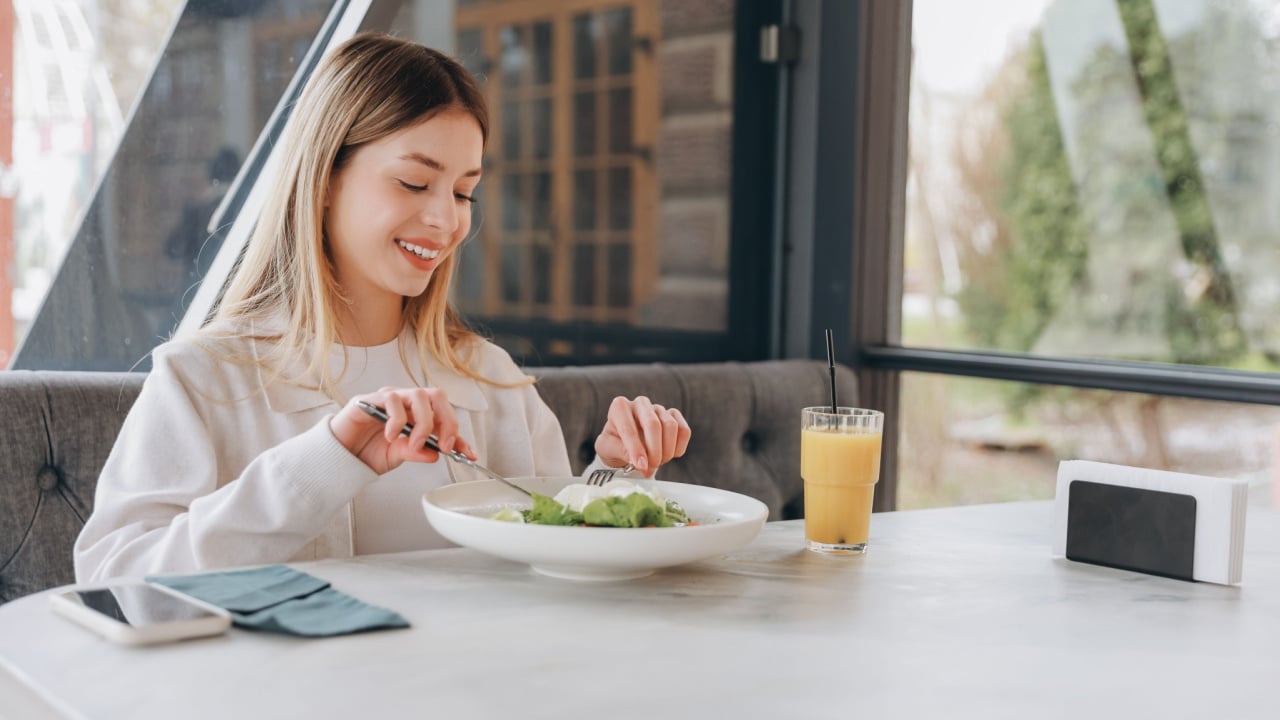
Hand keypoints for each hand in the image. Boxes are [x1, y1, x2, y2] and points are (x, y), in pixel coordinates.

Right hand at [329, 387, 474, 474]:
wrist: (339, 455)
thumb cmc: (367, 451)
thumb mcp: (397, 456)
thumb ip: (416, 453)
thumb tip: (436, 454)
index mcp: (416, 414)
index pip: (444, 417)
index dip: (459, 435)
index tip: (469, 453)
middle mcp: (406, 402)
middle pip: (437, 397)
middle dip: (447, 421)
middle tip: (444, 445)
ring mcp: (389, 398)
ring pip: (419, 395)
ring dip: (423, 423)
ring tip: (413, 444)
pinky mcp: (371, 399)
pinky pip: (392, 400)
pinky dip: (397, 420)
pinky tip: (391, 435)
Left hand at [594, 396, 691, 476]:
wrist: (623, 445)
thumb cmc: (613, 445)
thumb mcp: (608, 449)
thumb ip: (621, 452)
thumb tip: (641, 462)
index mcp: (619, 408)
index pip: (629, 428)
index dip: (636, 449)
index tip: (641, 466)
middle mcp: (640, 403)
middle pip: (653, 424)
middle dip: (654, 450)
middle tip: (650, 466)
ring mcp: (658, 408)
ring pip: (671, 426)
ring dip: (667, 450)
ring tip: (657, 462)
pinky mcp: (673, 415)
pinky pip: (684, 430)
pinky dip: (679, 447)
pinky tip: (669, 454)